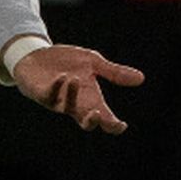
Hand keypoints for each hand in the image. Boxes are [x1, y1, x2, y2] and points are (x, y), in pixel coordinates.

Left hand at [11, 44, 143, 133]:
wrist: (38, 54)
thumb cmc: (67, 62)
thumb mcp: (94, 62)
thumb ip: (114, 72)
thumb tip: (141, 78)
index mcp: (91, 99)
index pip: (105, 118)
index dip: (113, 125)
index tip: (121, 125)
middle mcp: (76, 104)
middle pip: (86, 123)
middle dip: (93, 122)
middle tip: (98, 114)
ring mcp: (58, 101)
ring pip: (67, 108)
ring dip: (72, 95)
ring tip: (75, 78)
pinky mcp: (42, 94)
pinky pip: (50, 96)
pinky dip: (57, 88)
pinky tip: (63, 77)